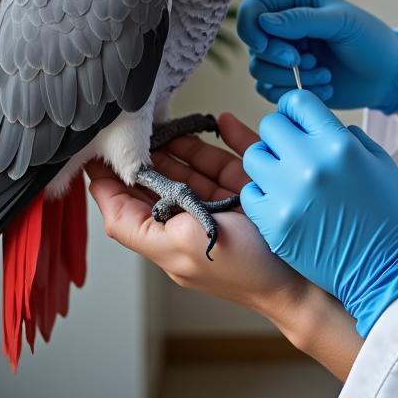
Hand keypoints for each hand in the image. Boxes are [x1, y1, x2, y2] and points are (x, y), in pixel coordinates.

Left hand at [85, 113, 304, 319]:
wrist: (302, 277)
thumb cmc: (247, 269)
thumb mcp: (183, 246)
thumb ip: (138, 224)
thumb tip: (109, 191)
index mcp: (168, 241)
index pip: (124, 211)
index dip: (108, 184)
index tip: (96, 154)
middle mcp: (189, 222)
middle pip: (159, 183)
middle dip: (147, 155)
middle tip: (136, 126)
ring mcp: (219, 206)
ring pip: (191, 168)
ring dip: (181, 143)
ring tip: (169, 120)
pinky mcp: (246, 192)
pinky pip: (227, 160)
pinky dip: (224, 140)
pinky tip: (220, 122)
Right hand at [236, 0, 397, 112]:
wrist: (388, 75)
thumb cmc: (371, 40)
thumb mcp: (341, 22)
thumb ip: (302, 20)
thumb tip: (263, 22)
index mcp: (295, 0)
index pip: (253, 8)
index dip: (251, 29)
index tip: (266, 47)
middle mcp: (284, 26)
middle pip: (253, 44)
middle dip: (276, 58)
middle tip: (303, 61)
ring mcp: (285, 54)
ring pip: (259, 70)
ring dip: (290, 78)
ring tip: (324, 75)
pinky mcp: (289, 81)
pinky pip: (271, 91)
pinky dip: (295, 93)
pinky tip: (325, 88)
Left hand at [241, 90, 397, 336]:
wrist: (386, 271)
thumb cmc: (387, 218)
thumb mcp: (379, 162)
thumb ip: (346, 136)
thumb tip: (318, 123)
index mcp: (338, 145)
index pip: (298, 102)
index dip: (295, 108)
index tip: (295, 118)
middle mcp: (310, 164)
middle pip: (272, 126)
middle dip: (280, 134)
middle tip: (290, 150)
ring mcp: (289, 195)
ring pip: (254, 157)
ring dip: (266, 162)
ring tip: (283, 176)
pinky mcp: (275, 225)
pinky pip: (249, 193)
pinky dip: (261, 195)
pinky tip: (279, 201)